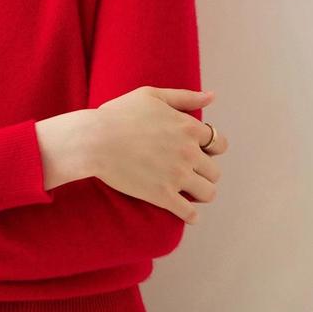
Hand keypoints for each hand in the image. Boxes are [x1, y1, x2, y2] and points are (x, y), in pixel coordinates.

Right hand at [91, 86, 228, 223]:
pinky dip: (190, 215)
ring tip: (187, 192)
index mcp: (188, 127)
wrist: (94, 140)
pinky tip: (184, 212)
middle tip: (188, 173)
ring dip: (200, 193)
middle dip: (204, 173)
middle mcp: (189, 152)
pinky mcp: (163, 195)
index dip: (209, 149)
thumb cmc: (118, 115)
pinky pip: (190, 213)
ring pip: (208, 193)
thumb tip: (212, 97)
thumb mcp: (151, 96)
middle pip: (214, 171)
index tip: (196, 152)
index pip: (218, 144)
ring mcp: (177, 175)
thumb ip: (184, 97)